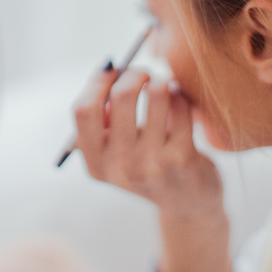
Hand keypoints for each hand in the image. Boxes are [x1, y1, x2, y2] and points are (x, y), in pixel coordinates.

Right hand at [74, 67, 231, 271]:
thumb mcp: (114, 152)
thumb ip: (103, 118)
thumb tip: (110, 69)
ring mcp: (154, 163)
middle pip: (122, 95)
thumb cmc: (147, 162)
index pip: (84, 110)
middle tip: (144, 73)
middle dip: (135, 73)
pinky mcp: (184, 158)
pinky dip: (181, 96)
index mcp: (96, 163)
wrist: (188, 203)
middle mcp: (120, 166)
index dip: (97, 81)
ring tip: (164, 87)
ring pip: (157, 94)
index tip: (111, 69)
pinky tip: (180, 104)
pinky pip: (181, 105)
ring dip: (162, 81)